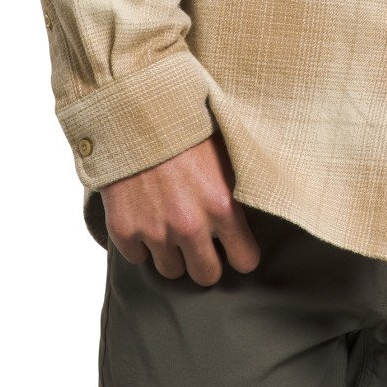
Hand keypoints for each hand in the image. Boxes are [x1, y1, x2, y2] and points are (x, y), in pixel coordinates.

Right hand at [100, 131, 261, 285]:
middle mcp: (190, 226)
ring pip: (170, 270)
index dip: (240, 254)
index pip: (245, 261)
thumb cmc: (186, 127)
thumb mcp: (225, 152)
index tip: (233, 247)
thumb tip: (261, 201)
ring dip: (171, 253)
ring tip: (169, 224)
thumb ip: (237, 185)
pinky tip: (144, 216)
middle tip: (200, 242)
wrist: (136, 111)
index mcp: (222, 205)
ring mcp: (155, 231)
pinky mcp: (125, 230)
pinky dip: (139, 242)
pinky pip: (136, 257)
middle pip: (206, 275)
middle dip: (205, 261)